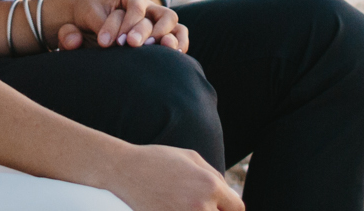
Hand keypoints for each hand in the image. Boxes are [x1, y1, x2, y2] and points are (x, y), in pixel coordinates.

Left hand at [57, 0, 187, 51]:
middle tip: (129, 45)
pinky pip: (179, 37)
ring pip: (174, 23)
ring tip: (159, 50)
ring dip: (168, 37)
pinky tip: (172, 56)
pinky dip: (179, 45)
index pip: (136, 6)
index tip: (108, 42)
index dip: (126, 23)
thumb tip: (80, 42)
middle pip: (160, 15)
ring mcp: (159, 21)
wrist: (94, 21)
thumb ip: (82, 29)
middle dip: (145, 30)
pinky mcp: (163, 36)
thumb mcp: (84, 18)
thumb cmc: (91, 16)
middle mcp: (150, 6)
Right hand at [102, 143, 242, 210]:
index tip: (224, 207)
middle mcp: (201, 206)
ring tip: (188, 205)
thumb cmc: (159, 160)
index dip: (232, 208)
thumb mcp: (192, 158)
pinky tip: (176, 208)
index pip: (237, 208)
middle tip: (201, 204)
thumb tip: (228, 195)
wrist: (126, 171)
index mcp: (210, 185)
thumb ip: (215, 176)